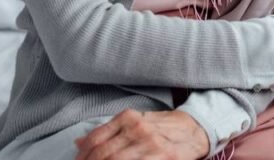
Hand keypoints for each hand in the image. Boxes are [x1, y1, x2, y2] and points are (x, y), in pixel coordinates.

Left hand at [74, 109, 208, 159]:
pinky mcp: (165, 157)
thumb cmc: (162, 127)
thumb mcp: (134, 122)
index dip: (83, 155)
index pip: (95, 139)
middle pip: (103, 154)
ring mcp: (151, 145)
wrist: (194, 129)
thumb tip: (78, 143)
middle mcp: (138, 129)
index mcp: (128, 118)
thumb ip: (108, 132)